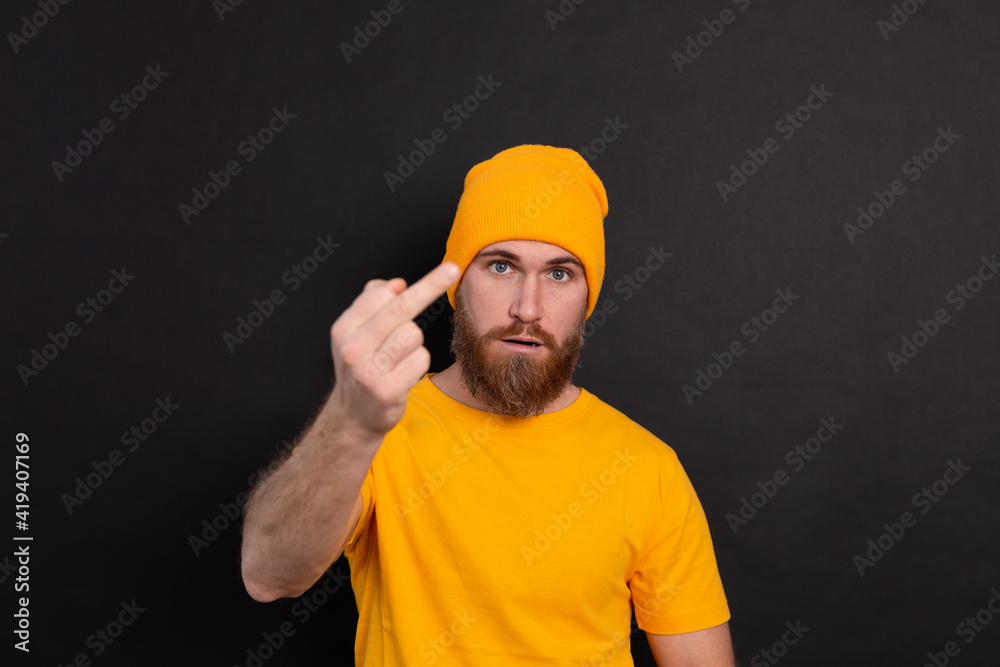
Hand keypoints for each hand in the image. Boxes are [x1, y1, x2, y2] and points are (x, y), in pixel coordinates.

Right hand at [328, 261, 459, 435]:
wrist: (353, 416)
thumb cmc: (362, 368)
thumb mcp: (355, 335)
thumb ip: (371, 305)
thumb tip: (397, 284)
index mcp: (343, 329)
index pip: (380, 294)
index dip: (413, 283)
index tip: (440, 271)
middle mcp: (352, 348)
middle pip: (400, 308)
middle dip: (430, 285)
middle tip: (452, 269)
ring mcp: (368, 371)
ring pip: (413, 334)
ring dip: (415, 343)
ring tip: (399, 358)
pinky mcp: (386, 390)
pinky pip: (420, 359)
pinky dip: (418, 363)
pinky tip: (404, 373)